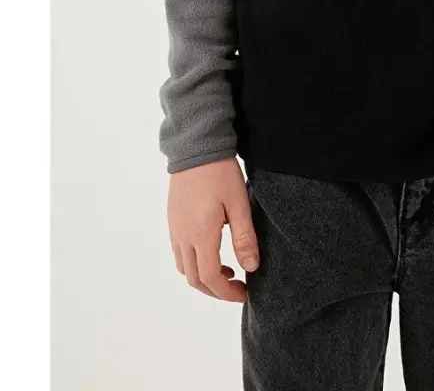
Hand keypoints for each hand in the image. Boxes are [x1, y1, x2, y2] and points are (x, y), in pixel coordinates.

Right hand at [167, 156, 258, 300]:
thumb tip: (251, 268)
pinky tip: (211, 251)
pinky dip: (194, 263)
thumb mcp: (239, 204)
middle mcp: (183, 236)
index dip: (226, 293)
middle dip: (216, 290)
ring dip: (203, 278)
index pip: (210, 278)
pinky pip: (179, 253)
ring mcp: (175, 229)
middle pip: (194, 279)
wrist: (196, 148)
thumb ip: (244, 238)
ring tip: (227, 270)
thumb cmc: (221, 173)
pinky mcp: (173, 220)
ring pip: (184, 268)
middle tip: (238, 287)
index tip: (244, 294)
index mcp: (201, 234)